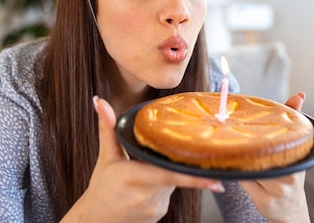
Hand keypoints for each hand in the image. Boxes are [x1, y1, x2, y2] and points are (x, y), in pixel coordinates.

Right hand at [63, 96, 223, 222]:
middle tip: (190, 151)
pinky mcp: (160, 212)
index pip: (168, 174)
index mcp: (131, 177)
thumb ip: (107, 128)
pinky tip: (153, 182)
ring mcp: (155, 206)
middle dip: (177, 160)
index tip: (216, 179)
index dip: (194, 177)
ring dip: (170, 170)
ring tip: (151, 167)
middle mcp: (146, 195)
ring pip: (175, 181)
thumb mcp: (105, 157)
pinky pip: (171, 191)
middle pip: (174, 172)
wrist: (97, 221)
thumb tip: (100, 101)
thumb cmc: (101, 188)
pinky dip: (167, 182)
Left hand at [238, 92, 310, 222]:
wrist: (290, 211)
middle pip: (261, 154)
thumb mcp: (294, 150)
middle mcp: (289, 175)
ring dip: (237, 157)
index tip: (244, 121)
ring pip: (249, 167)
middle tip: (226, 127)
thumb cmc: (289, 174)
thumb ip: (294, 122)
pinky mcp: (263, 200)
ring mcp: (276, 189)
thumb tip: (299, 94)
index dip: (261, 131)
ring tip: (224, 142)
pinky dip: (235, 170)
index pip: (278, 141)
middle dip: (245, 143)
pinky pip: (244, 180)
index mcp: (297, 158)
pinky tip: (227, 161)